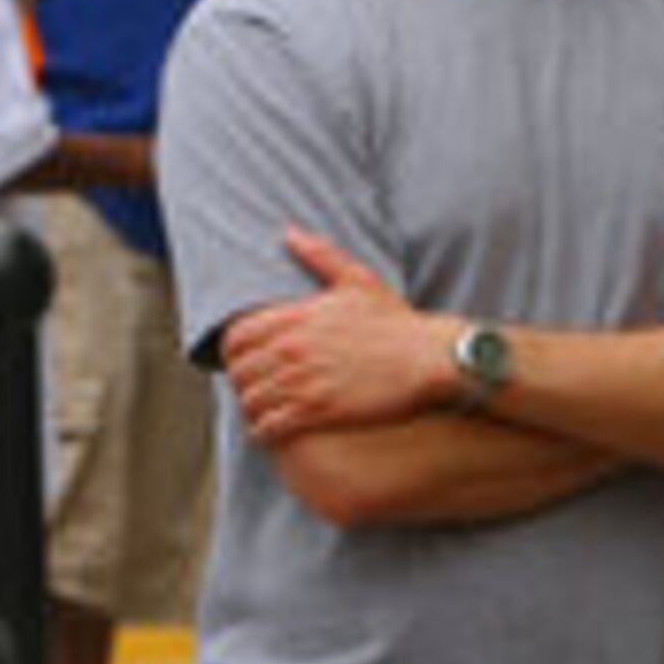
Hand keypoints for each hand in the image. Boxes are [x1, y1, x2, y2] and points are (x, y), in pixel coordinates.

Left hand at [219, 227, 456, 442]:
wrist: (430, 359)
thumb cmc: (398, 323)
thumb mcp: (359, 279)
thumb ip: (320, 255)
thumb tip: (290, 233)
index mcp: (297, 318)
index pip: (236, 337)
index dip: (233, 350)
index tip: (245, 358)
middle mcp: (294, 350)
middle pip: (239, 371)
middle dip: (242, 380)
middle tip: (254, 386)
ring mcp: (304, 382)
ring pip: (251, 400)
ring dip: (252, 406)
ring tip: (262, 409)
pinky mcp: (318, 412)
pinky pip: (270, 426)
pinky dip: (264, 430)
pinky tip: (272, 429)